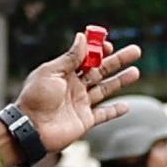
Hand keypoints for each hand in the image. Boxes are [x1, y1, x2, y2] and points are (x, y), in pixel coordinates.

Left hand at [13, 26, 148, 153]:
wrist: (31, 129)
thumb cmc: (36, 97)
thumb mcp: (51, 72)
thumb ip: (69, 57)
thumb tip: (82, 37)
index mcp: (65, 73)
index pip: (86, 58)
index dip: (99, 50)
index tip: (110, 44)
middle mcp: (74, 87)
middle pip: (101, 71)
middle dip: (118, 61)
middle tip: (135, 51)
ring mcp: (81, 103)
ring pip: (105, 89)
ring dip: (121, 81)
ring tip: (136, 72)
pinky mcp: (85, 120)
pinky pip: (103, 115)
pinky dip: (115, 111)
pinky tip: (127, 106)